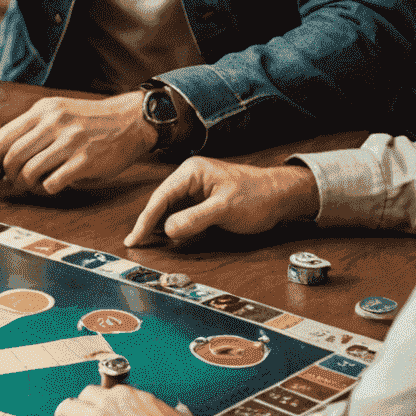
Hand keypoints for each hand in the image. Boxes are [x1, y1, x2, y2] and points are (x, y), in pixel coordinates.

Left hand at [0, 92, 155, 194]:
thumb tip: (5, 151)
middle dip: (8, 174)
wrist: (130, 120)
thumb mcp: (58, 111)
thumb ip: (34, 126)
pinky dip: (48, 188)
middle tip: (13, 181)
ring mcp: (70, 141)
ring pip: (30, 170)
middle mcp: (54, 123)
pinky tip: (53, 186)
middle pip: (13, 155)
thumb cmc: (90, 119)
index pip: (4, 136)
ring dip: (26, 184)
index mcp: (43, 110)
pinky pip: (53, 182)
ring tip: (31, 186)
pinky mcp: (85, 160)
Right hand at [126, 158, 320, 247]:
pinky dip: (173, 224)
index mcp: (191, 172)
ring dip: (159, 224)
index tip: (134, 238)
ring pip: (170, 208)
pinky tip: (166, 236)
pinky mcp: (203, 200)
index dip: (145, 219)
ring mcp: (196, 188)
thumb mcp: (225, 209)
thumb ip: (195, 218)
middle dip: (148, 222)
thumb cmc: (257, 196)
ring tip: (144, 242)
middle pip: (161, 201)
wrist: (281, 195)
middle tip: (136, 243)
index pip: (161, 196)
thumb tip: (167, 230)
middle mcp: (190, 177)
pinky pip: (181, 212)